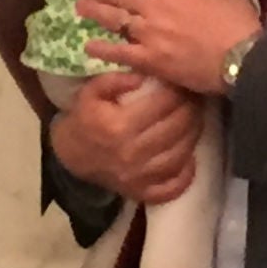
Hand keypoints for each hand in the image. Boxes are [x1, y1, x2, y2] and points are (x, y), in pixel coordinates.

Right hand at [49, 71, 202, 203]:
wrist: (69, 154)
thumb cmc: (84, 118)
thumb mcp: (90, 92)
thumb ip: (114, 79)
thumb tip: (143, 75)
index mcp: (120, 126)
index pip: (163, 104)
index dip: (178, 90)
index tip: (182, 80)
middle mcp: (132, 153)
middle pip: (176, 128)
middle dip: (191, 108)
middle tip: (195, 97)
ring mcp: (138, 176)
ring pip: (179, 155)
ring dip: (194, 135)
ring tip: (197, 118)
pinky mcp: (140, 192)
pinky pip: (171, 188)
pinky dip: (186, 175)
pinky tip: (192, 158)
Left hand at [79, 0, 262, 94]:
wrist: (243, 63)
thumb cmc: (239, 27)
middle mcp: (157, 10)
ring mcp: (151, 37)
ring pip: (115, 21)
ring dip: (95, 12)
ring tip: (79, 5)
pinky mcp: (151, 61)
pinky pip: (120, 54)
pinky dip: (103, 49)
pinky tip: (89, 46)